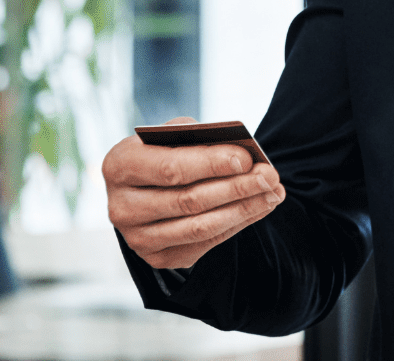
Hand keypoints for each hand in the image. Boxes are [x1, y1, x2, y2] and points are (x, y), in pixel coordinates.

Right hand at [104, 116, 285, 269]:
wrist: (147, 189)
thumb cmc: (166, 153)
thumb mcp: (173, 137)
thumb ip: (198, 139)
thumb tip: (238, 150)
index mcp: (119, 166)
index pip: (170, 168)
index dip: (211, 164)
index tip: (247, 158)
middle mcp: (121, 206)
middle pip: (188, 201)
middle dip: (236, 187)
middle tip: (271, 176)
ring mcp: (137, 237)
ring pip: (200, 227)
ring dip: (244, 209)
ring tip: (274, 193)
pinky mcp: (157, 257)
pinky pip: (204, 243)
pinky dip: (238, 224)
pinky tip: (261, 207)